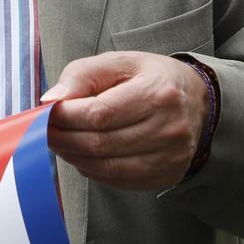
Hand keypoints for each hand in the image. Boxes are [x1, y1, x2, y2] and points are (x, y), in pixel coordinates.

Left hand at [42, 52, 206, 190]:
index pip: (99, 114)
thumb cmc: (151, 78)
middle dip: (64, 139)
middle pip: (101, 144)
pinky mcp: (168, 175)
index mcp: (158, 93)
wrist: (197, 101)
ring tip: (61, 143)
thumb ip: (82, 75)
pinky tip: (84, 157)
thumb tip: (51, 100)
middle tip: (45, 132)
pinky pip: (119, 181)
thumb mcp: (120, 62)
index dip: (66, 118)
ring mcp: (171, 156)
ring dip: (75, 158)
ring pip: (108, 167)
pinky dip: (94, 171)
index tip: (46, 114)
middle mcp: (169, 128)